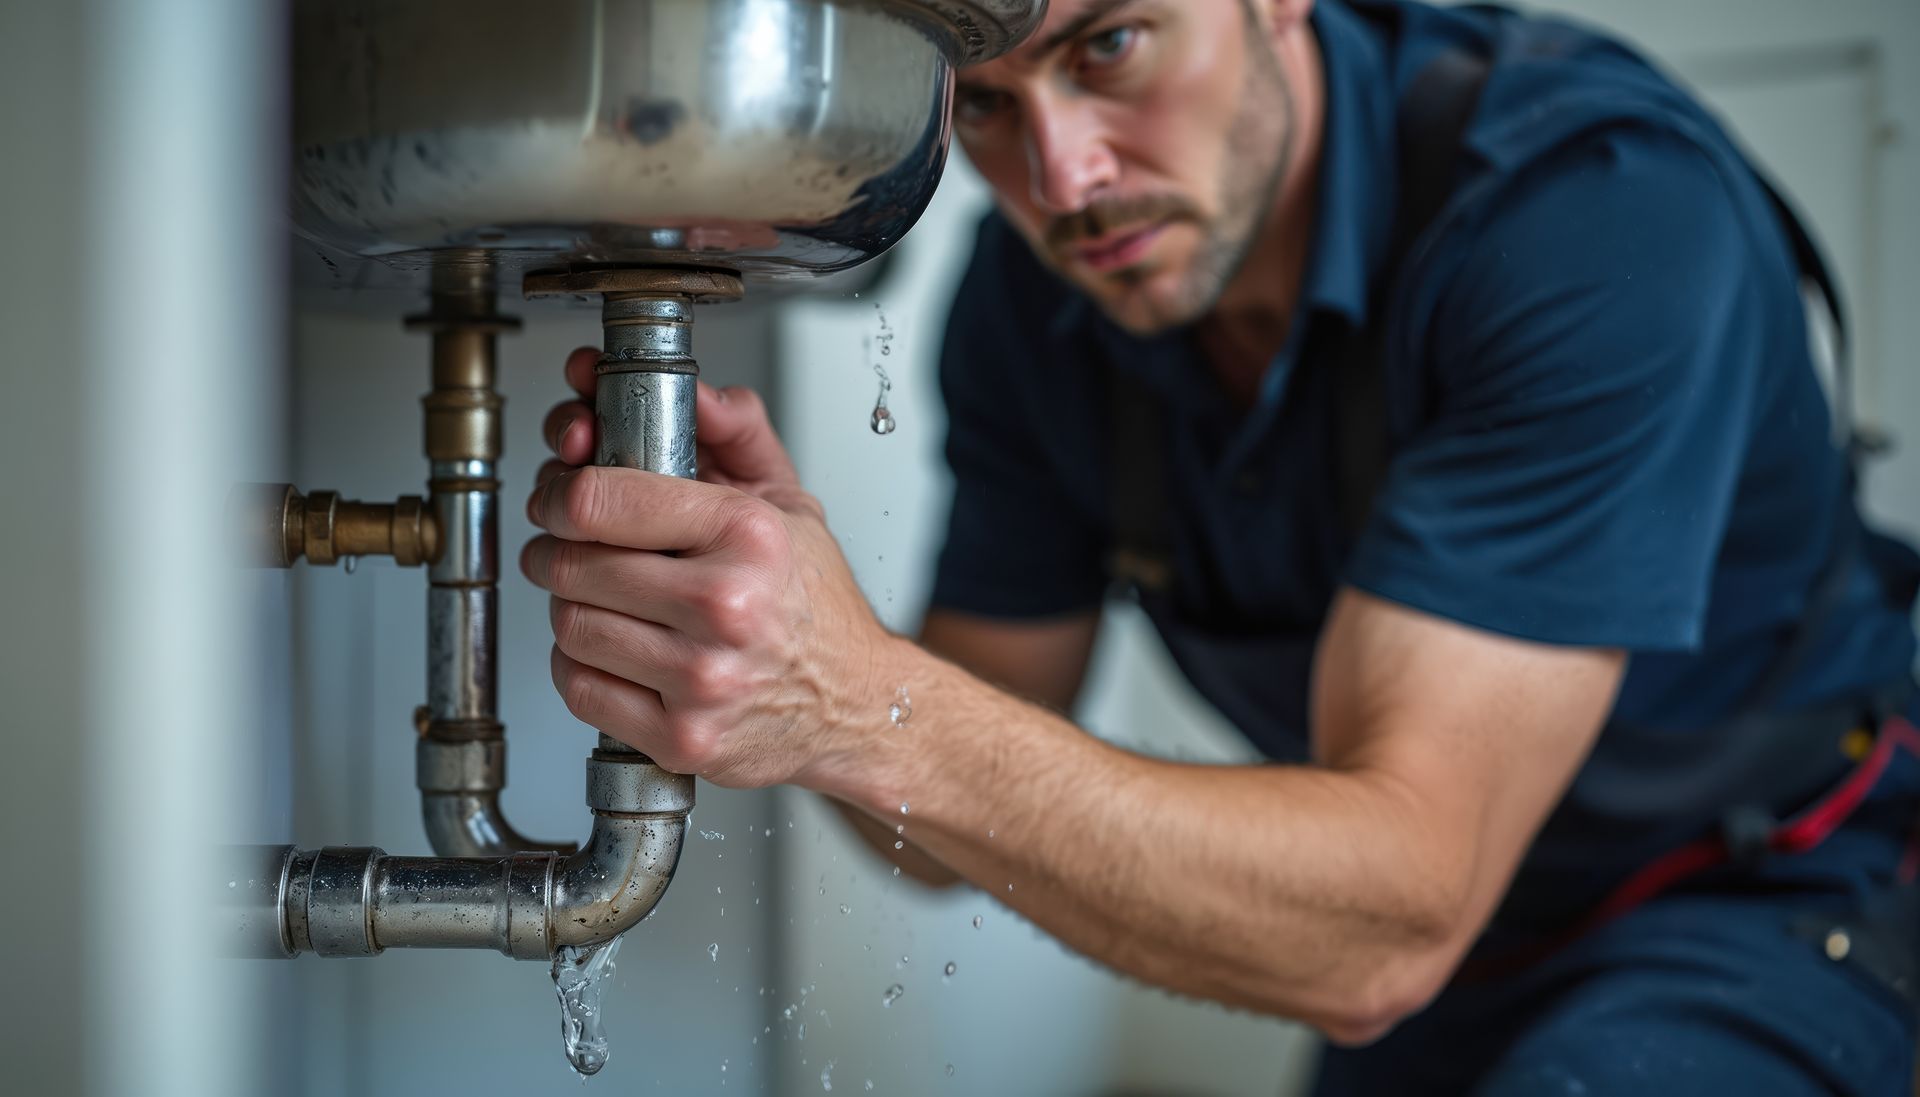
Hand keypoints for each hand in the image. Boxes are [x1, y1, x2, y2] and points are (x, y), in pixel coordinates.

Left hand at [521, 347, 891, 788]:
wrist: (857, 707)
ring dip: (569, 608)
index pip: (598, 500)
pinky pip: (580, 689)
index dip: (558, 492)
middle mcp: (725, 605)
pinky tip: (615, 653)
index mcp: (746, 534)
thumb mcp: (789, 504)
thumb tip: (690, 392)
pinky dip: (580, 668)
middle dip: (554, 550)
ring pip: (569, 626)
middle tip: (568, 549)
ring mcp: (702, 679)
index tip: (558, 498)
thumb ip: (736, 433)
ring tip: (600, 601)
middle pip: (570, 563)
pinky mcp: (682, 737)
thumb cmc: (816, 607)